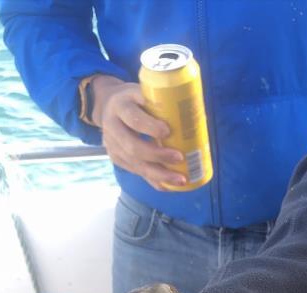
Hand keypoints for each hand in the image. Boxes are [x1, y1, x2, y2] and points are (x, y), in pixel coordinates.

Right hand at [91, 75, 185, 189]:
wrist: (109, 107)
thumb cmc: (136, 100)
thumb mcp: (143, 92)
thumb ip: (162, 102)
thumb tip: (197, 117)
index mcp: (120, 106)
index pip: (133, 119)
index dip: (150, 127)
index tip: (168, 131)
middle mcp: (112, 127)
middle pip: (133, 147)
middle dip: (158, 155)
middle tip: (179, 157)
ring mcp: (112, 146)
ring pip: (136, 164)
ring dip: (160, 174)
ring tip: (181, 179)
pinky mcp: (117, 159)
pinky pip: (137, 173)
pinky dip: (156, 180)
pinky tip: (171, 185)